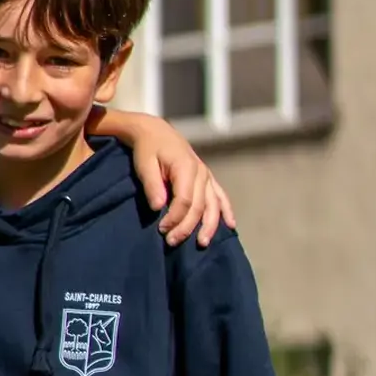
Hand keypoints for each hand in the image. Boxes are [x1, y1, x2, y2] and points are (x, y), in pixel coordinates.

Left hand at [122, 117, 234, 247]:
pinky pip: (221, 197)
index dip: (174, 218)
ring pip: (213, 205)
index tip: (161, 229)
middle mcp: (201, 172)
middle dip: (187, 227)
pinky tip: (232, 225)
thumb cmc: (148, 149)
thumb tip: (158, 207)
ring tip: (202, 243)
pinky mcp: (208, 179)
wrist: (156, 132)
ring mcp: (207, 176)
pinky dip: (226, 211)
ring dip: (209, 226)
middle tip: (172, 242)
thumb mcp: (144, 164)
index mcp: (186, 167)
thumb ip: (152, 185)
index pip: (184, 200)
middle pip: (199, 206)